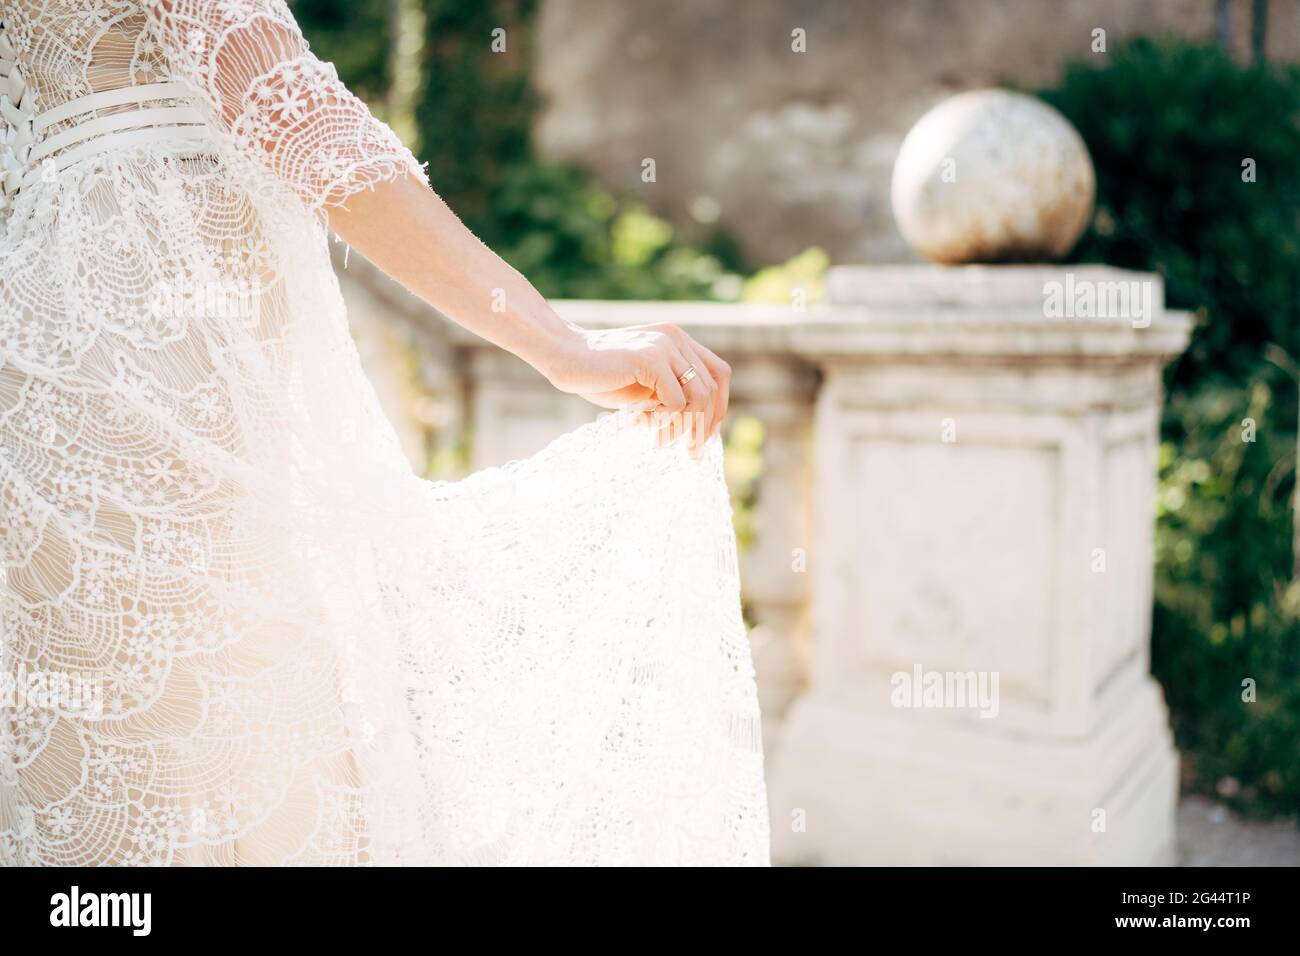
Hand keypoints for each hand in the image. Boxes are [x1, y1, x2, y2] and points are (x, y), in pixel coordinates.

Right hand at [544, 323, 730, 452]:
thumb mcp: (645, 386)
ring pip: (699, 397)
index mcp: (677, 341)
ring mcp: (664, 346)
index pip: (719, 374)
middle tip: (691, 453)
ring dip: (683, 426)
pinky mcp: (649, 359)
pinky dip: (664, 419)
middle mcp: (676, 338)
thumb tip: (701, 429)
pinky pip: (676, 402)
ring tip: (660, 440)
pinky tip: (641, 422)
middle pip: (713, 388)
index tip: (705, 437)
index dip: (718, 407)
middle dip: (705, 426)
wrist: (563, 356)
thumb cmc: (599, 375)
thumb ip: (671, 393)